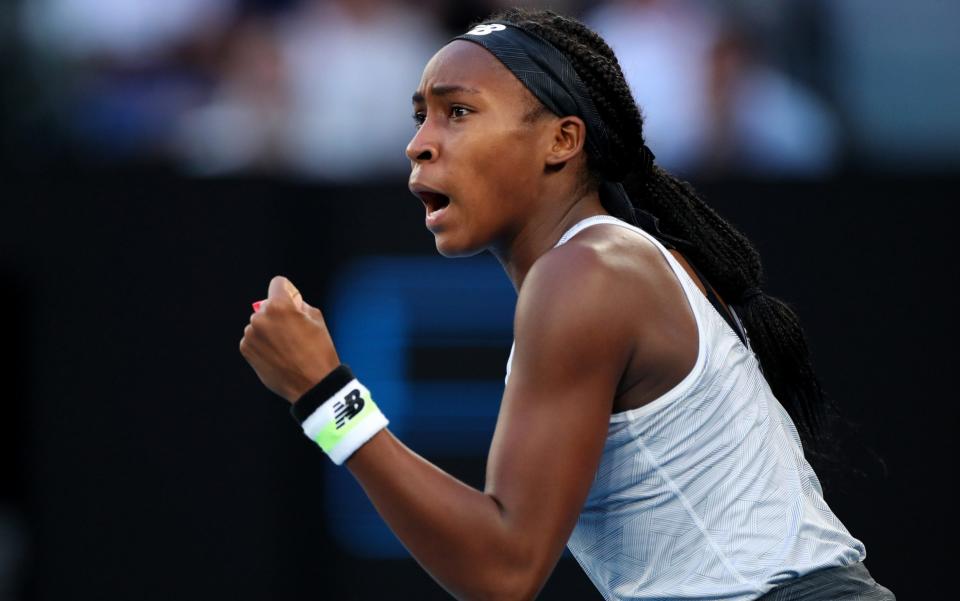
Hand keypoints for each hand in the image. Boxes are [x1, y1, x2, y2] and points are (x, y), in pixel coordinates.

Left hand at [239, 275, 339, 402]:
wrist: (312, 385)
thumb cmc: (319, 351)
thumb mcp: (317, 320)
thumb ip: (299, 305)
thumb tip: (289, 302)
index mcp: (280, 307)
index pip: (278, 283)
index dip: (288, 291)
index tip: (293, 303)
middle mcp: (261, 318)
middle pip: (268, 305)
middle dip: (278, 313)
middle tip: (293, 332)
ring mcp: (251, 334)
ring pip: (260, 322)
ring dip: (269, 329)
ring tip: (286, 347)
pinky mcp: (246, 349)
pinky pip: (253, 337)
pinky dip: (262, 343)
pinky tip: (277, 355)